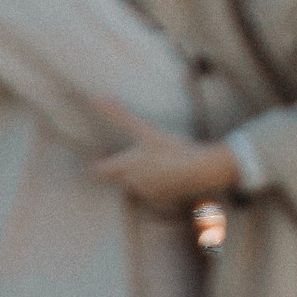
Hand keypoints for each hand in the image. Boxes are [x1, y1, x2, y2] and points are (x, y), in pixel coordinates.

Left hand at [91, 98, 239, 205]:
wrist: (200, 169)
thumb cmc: (171, 149)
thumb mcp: (145, 130)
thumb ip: (120, 116)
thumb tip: (97, 98)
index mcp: (126, 167)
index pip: (101, 171)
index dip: (98, 166)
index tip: (96, 162)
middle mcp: (135, 183)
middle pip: (119, 179)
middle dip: (121, 172)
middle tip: (131, 158)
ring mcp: (151, 192)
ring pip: (139, 186)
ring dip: (142, 177)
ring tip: (154, 163)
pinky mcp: (166, 198)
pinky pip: (156, 193)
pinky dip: (158, 184)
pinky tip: (168, 173)